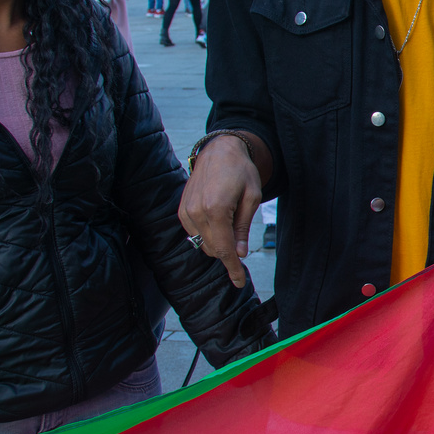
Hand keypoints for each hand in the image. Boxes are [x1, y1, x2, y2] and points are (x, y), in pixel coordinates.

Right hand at [176, 135, 260, 288]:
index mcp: (216, 209)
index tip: (239, 282)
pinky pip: (195, 234)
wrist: (219, 151)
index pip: (224, 249)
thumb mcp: (252, 198)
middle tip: (241, 238)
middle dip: (229, 252)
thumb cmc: (240, 171)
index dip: (233, 268)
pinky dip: (209, 233)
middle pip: (214, 249)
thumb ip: (243, 228)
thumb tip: (239, 253)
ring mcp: (186, 212)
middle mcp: (196, 213)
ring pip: (204, 243)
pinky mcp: (181, 211)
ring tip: (230, 217)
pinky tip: (218, 216)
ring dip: (219, 241)